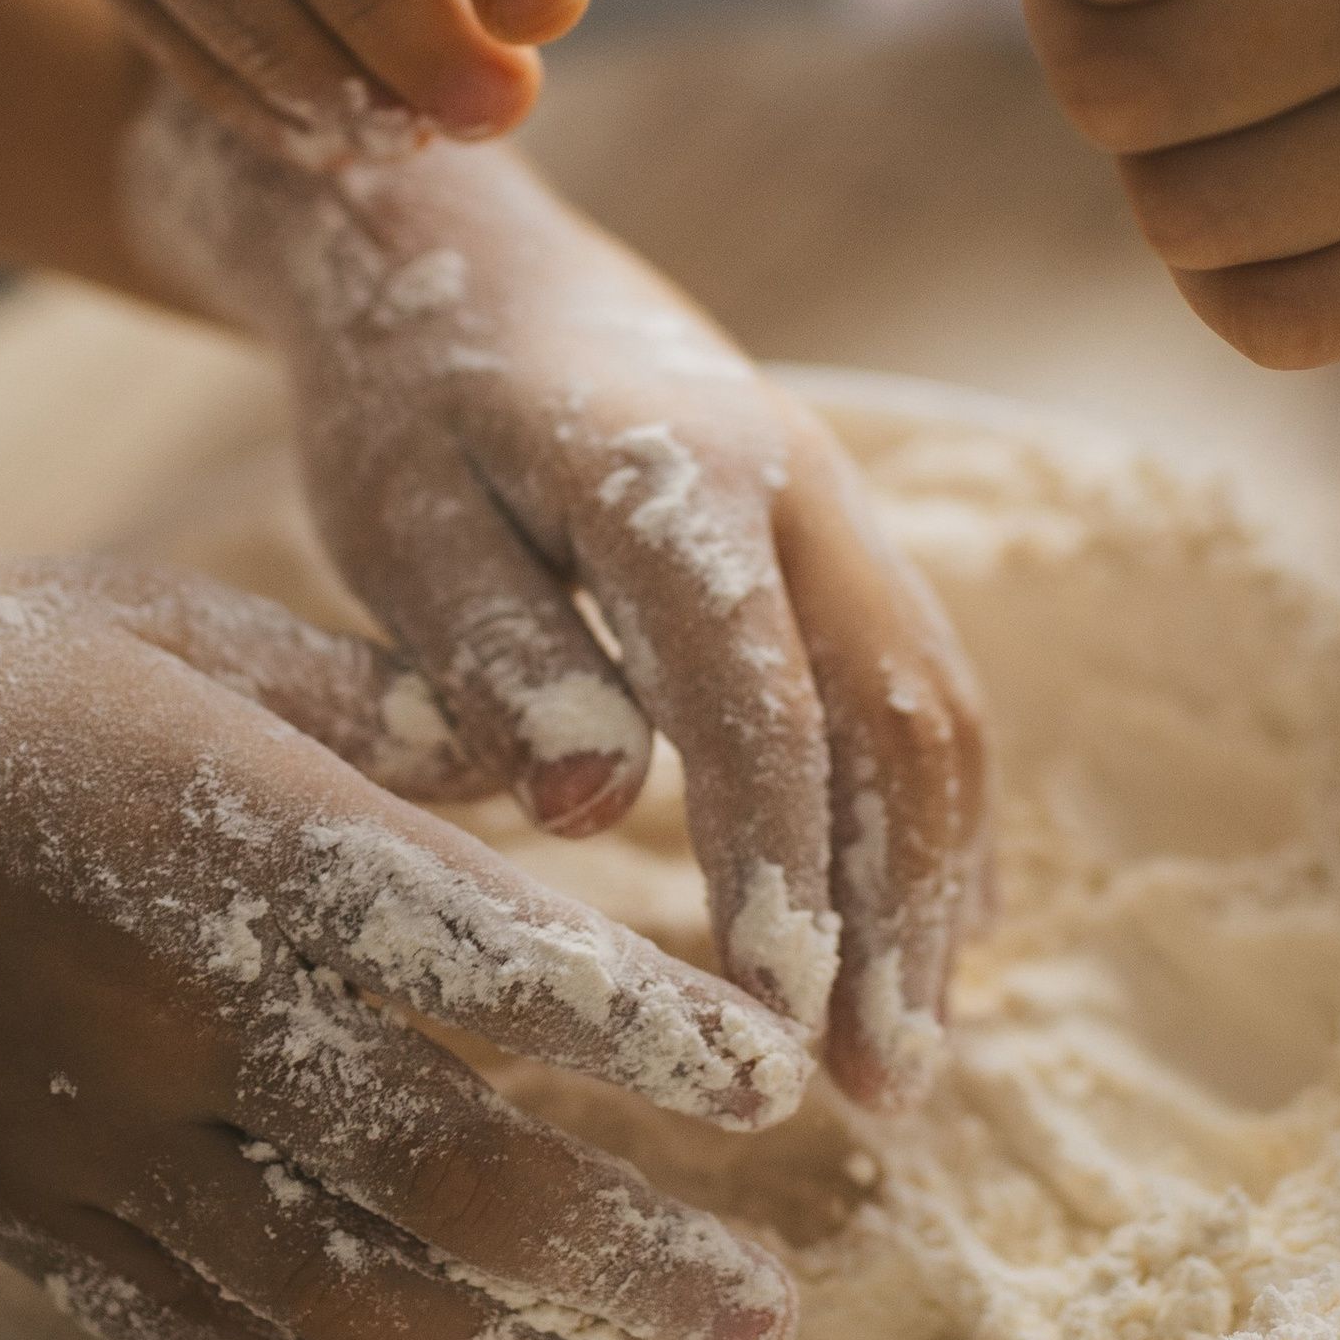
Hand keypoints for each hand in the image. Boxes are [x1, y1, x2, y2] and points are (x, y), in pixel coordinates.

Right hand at [0, 528, 807, 1339]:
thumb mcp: (180, 623)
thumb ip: (369, 709)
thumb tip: (540, 767)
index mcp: (254, 836)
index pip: (500, 961)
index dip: (647, 1039)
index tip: (768, 1094)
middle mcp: (194, 1007)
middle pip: (452, 1164)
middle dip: (622, 1256)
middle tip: (763, 1321)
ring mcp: (99, 1128)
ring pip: (336, 1280)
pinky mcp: (14, 1200)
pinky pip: (182, 1327)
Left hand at [126, 104, 991, 1109]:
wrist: (464, 246)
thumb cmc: (405, 398)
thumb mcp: (397, 513)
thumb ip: (488, 650)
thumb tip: (583, 808)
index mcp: (674, 474)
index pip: (760, 699)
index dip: (781, 866)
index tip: (782, 1015)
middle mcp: (798, 484)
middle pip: (892, 719)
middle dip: (894, 917)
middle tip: (882, 1093)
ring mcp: (842, 508)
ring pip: (935, 712)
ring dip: (935, 891)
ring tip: (911, 1057)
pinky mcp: (848, 540)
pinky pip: (928, 689)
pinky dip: (942, 825)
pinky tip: (936, 943)